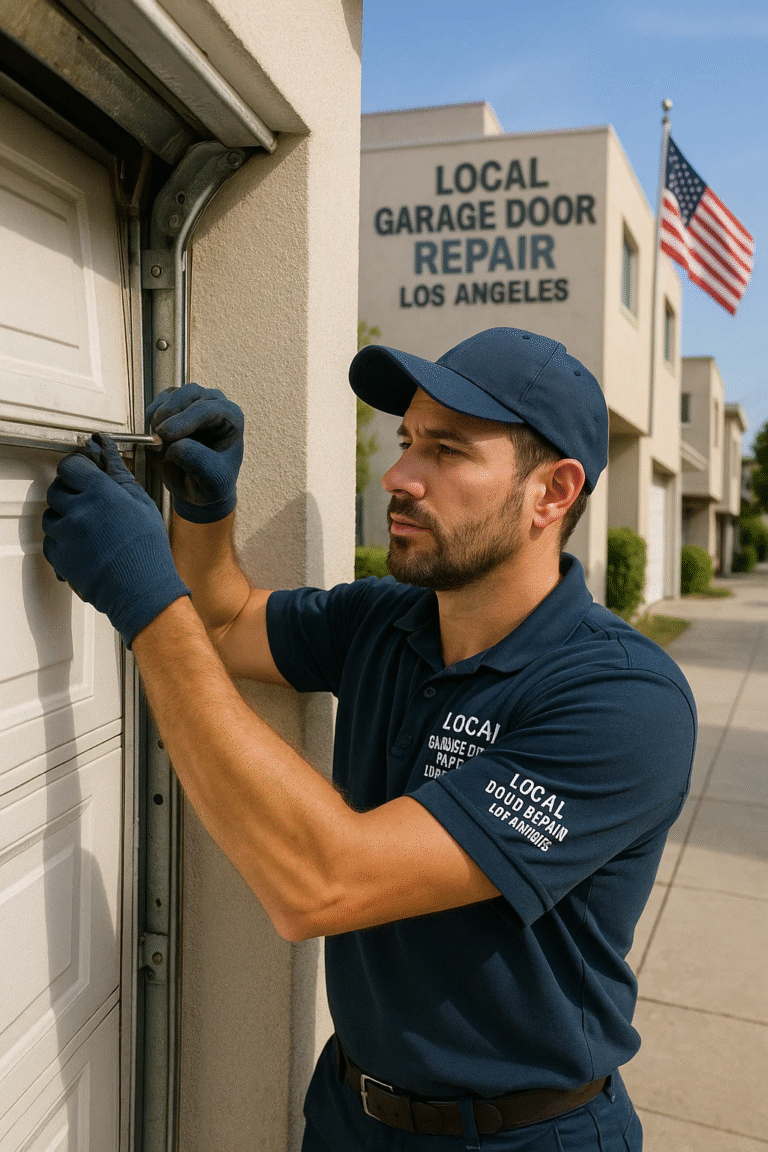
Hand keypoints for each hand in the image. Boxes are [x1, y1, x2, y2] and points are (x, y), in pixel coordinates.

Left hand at [42, 434, 189, 647]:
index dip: (76, 469)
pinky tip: (83, 545)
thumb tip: (106, 450)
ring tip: (89, 529)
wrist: (140, 589)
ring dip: (64, 518)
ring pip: (51, 515)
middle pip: (56, 489)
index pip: (70, 466)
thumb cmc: (146, 549)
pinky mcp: (58, 555)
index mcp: (100, 492)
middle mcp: (78, 510)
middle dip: (70, 493)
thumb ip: (119, 474)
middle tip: (89, 504)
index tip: (83, 474)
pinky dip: (61, 540)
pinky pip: (50, 540)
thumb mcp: (141, 504)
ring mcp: (65, 534)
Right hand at [146, 384, 243, 522]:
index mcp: (231, 417)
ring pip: (169, 397)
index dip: (185, 419)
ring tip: (158, 447)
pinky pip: (156, 405)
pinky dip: (150, 421)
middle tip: (157, 439)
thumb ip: (199, 462)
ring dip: (157, 420)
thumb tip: (177, 446)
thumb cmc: (212, 483)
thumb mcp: (213, 480)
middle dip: (169, 415)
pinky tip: (154, 441)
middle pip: (189, 394)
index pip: (208, 409)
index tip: (166, 435)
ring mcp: (192, 403)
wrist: (198, 489)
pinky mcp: (172, 407)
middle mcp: (213, 404)